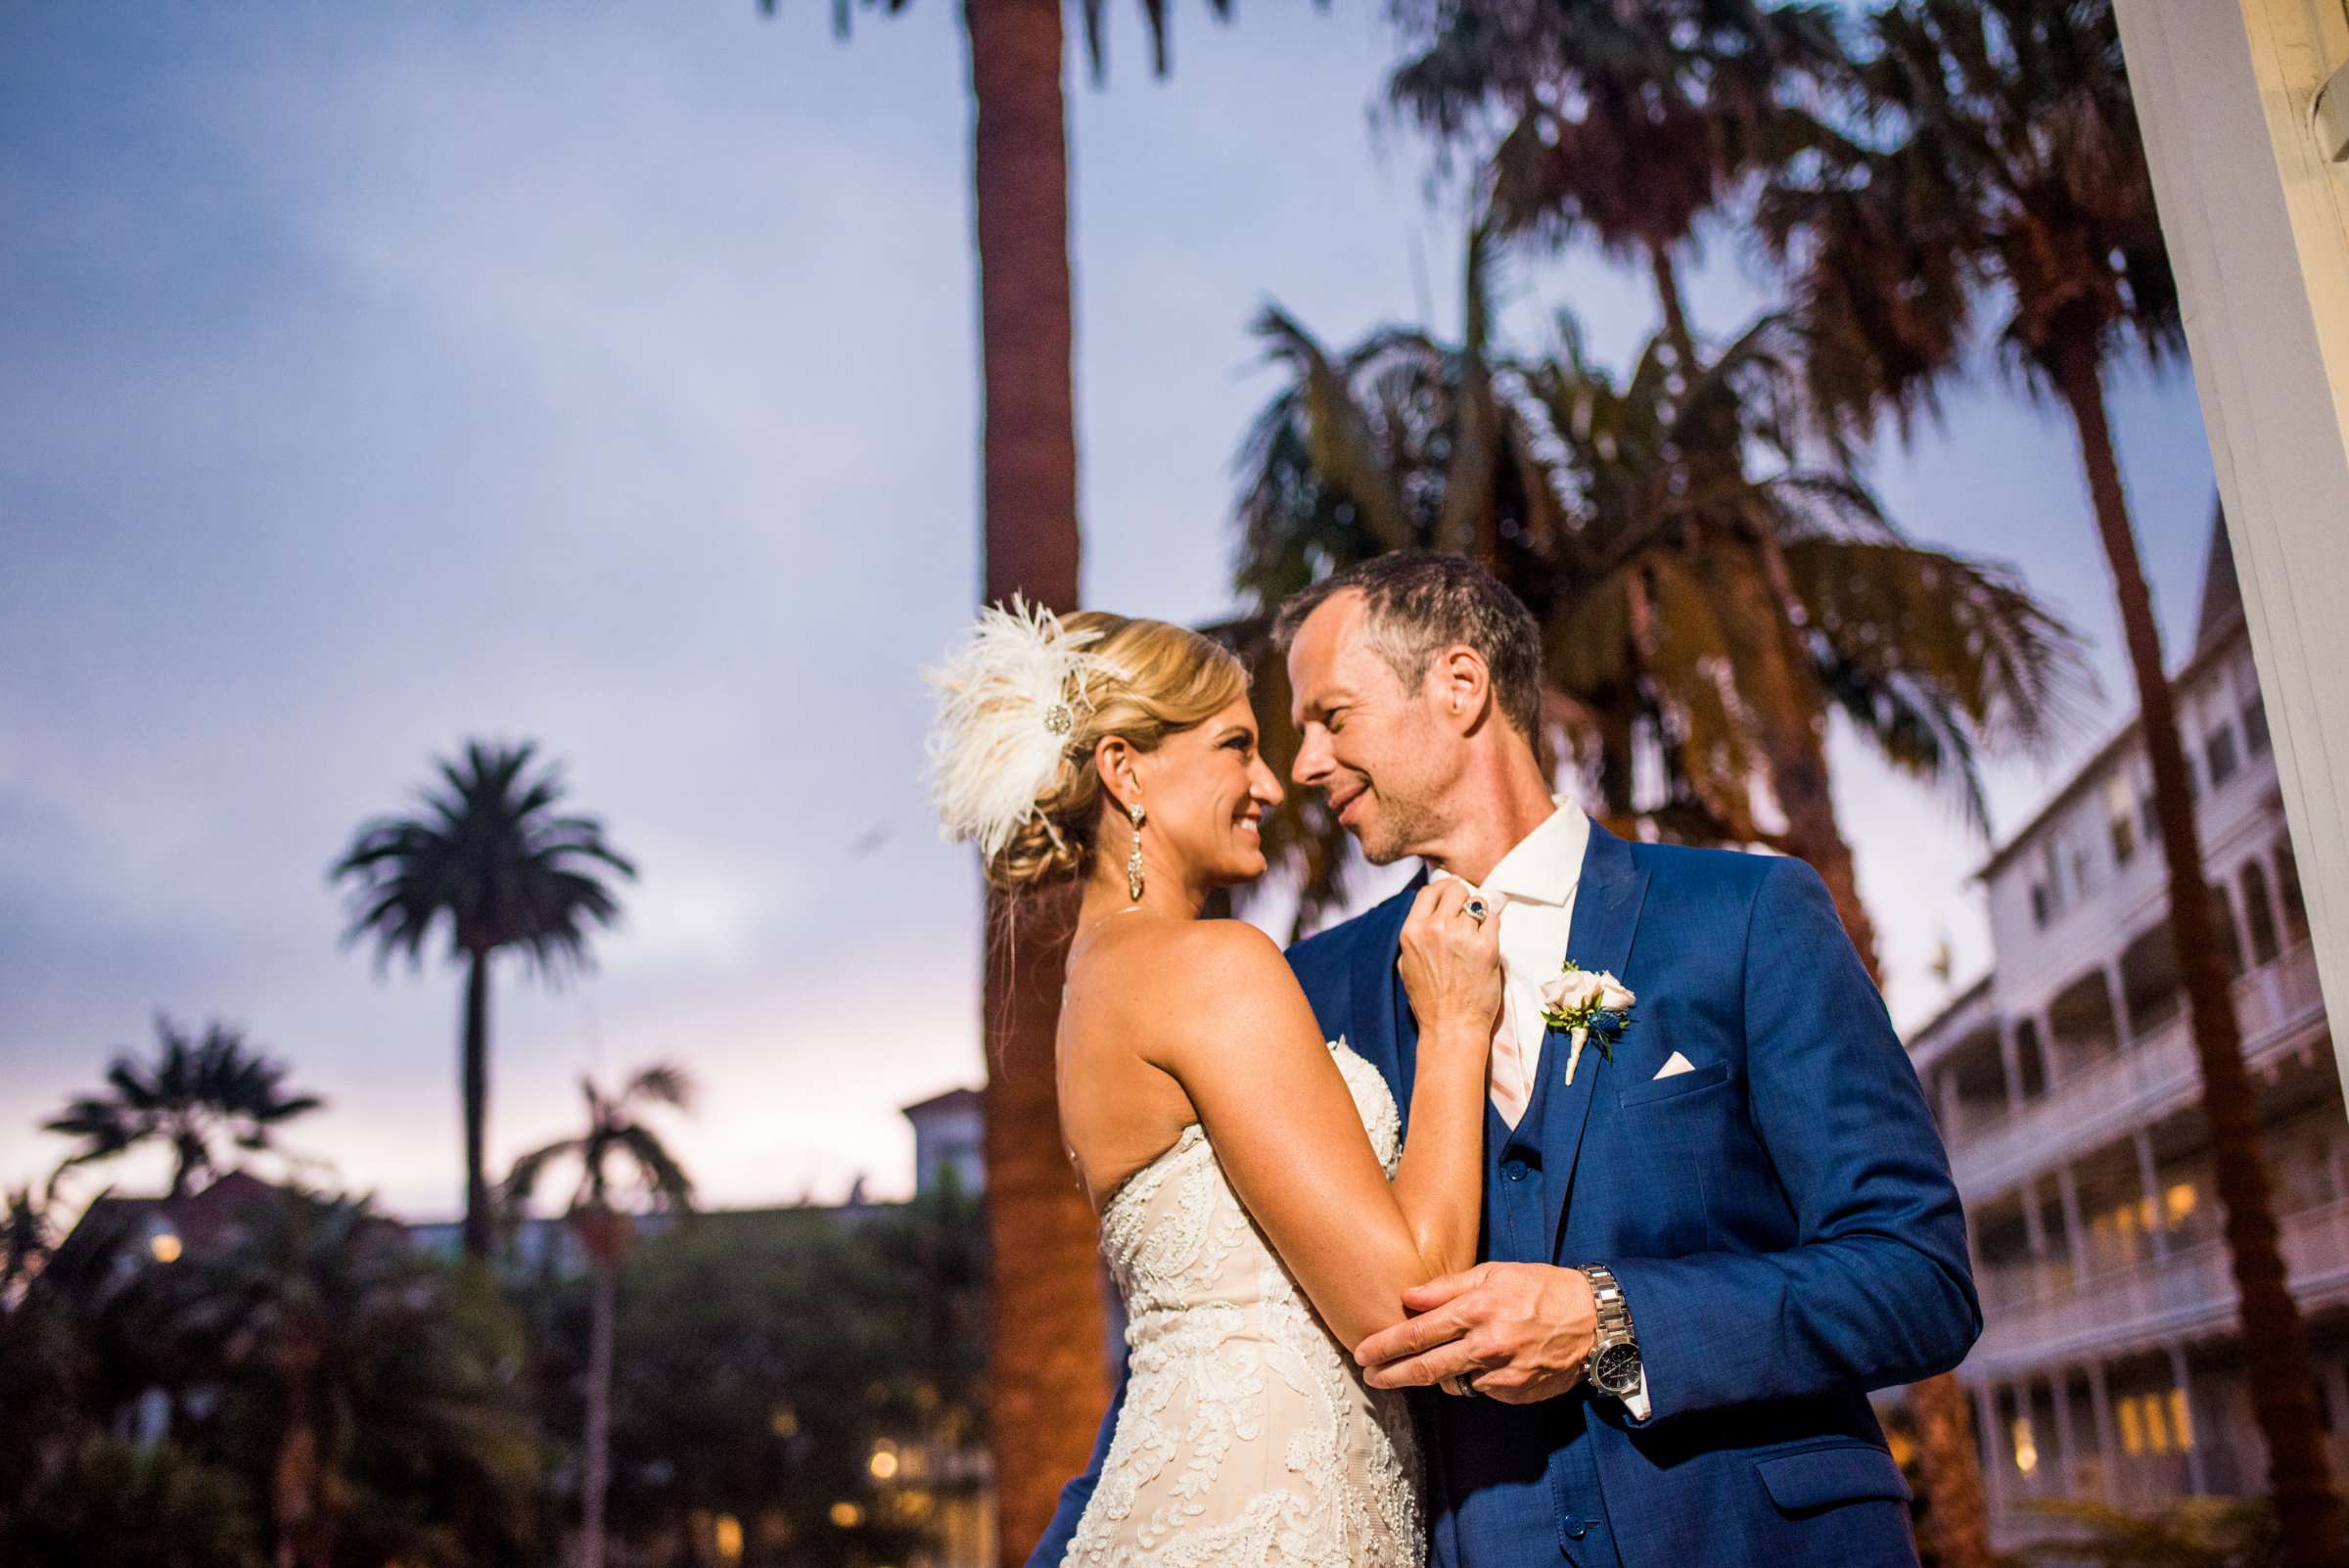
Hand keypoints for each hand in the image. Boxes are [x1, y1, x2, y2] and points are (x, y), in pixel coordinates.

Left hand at [1353, 1262, 1594, 1404]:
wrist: (1594, 1320)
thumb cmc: (1541, 1288)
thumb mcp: (1494, 1273)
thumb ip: (1447, 1287)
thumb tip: (1408, 1298)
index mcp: (1478, 1310)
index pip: (1418, 1333)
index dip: (1386, 1346)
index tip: (1362, 1353)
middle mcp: (1487, 1345)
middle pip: (1426, 1368)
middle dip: (1391, 1374)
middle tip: (1370, 1377)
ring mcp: (1502, 1373)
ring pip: (1451, 1383)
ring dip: (1432, 1377)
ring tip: (1423, 1366)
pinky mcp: (1515, 1392)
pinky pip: (1479, 1391)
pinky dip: (1471, 1380)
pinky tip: (1478, 1364)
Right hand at [1395, 880, 1502, 1042]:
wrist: (1451, 1026)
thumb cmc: (1429, 1000)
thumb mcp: (1406, 963)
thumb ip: (1417, 934)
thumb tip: (1429, 912)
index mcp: (1413, 931)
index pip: (1429, 891)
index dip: (1442, 891)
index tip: (1450, 898)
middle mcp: (1436, 928)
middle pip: (1455, 890)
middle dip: (1463, 899)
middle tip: (1467, 915)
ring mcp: (1462, 936)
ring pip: (1478, 902)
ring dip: (1479, 914)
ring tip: (1476, 934)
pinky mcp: (1487, 947)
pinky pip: (1493, 919)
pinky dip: (1491, 927)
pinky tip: (1486, 943)